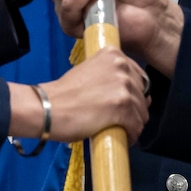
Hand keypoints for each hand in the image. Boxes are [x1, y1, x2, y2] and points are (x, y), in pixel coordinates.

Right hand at [8, 47, 148, 142]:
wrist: (48, 108)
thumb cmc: (64, 94)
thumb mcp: (89, 71)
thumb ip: (109, 75)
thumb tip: (128, 91)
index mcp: (114, 54)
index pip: (138, 77)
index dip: (133, 94)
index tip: (124, 104)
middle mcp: (122, 66)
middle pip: (142, 95)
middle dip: (134, 110)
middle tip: (121, 120)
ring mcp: (123, 86)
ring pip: (141, 112)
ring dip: (133, 124)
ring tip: (120, 130)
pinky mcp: (122, 106)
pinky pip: (136, 126)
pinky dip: (131, 135)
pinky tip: (121, 137)